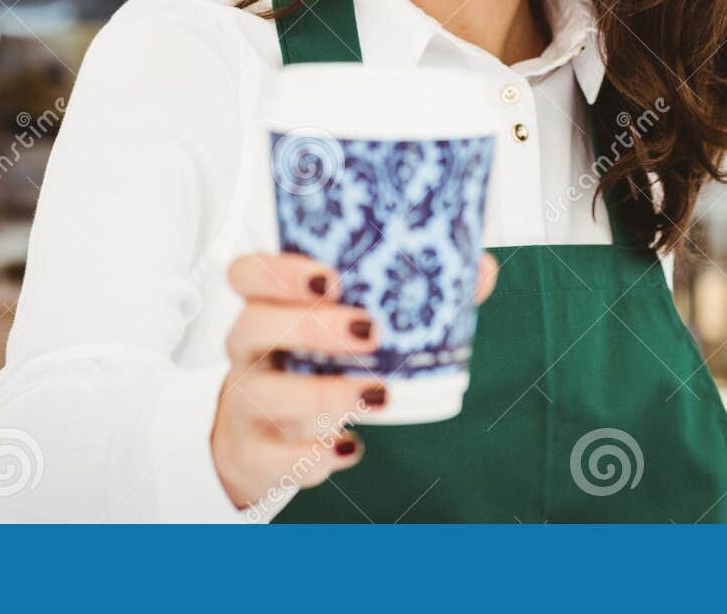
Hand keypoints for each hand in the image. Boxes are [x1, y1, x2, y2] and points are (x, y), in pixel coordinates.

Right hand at [211, 249, 498, 510]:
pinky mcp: (253, 453)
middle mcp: (249, 350)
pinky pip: (270, 456)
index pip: (248, 273)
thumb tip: (481, 269)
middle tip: (370, 331)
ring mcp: (245, 402)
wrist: (264, 437)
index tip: (330, 277)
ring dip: (321, 394)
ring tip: (377, 395)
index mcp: (270, 306)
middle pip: (252, 325)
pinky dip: (311, 455)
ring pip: (261, 393)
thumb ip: (416, 294)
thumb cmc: (319, 366)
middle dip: (311, 326)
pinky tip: (350, 447)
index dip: (280, 271)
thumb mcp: (353, 328)